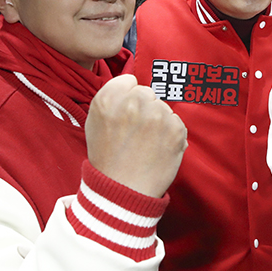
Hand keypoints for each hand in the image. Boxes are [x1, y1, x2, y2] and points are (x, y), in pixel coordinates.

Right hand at [86, 75, 186, 197]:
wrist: (123, 189)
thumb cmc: (107, 157)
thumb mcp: (95, 121)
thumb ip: (112, 97)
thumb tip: (132, 83)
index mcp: (109, 97)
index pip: (129, 81)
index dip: (128, 98)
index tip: (126, 116)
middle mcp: (134, 101)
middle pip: (148, 93)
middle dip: (144, 109)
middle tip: (135, 134)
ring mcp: (157, 114)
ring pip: (163, 108)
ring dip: (158, 122)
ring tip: (145, 144)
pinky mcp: (176, 128)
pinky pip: (176, 123)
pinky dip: (170, 135)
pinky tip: (157, 149)